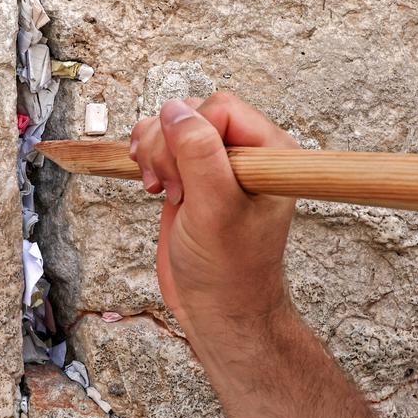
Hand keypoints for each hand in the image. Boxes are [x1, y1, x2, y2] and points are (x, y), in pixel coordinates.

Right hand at [129, 93, 298, 338]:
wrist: (217, 307)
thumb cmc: (230, 269)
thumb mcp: (216, 210)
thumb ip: (199, 155)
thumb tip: (176, 110)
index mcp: (270, 154)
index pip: (221, 109)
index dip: (193, 136)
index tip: (187, 180)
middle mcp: (245, 153)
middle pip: (192, 114)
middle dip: (170, 147)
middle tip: (176, 191)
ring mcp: (216, 164)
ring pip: (172, 126)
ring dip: (155, 152)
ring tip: (163, 190)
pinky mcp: (191, 176)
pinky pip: (161, 143)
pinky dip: (148, 157)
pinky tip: (153, 185)